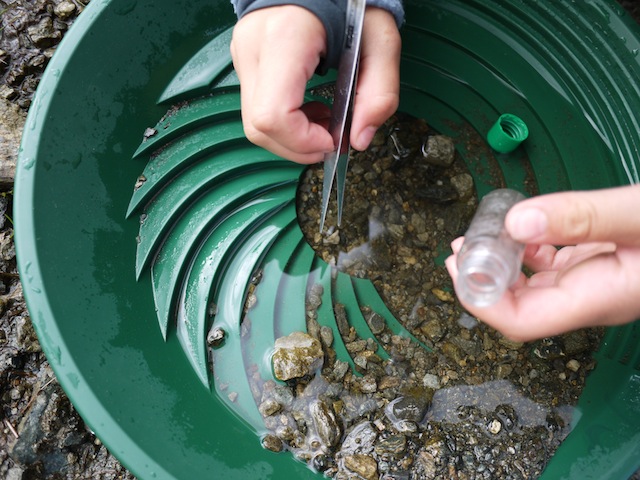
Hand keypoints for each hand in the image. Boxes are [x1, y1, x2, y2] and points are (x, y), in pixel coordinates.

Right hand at [230, 6, 400, 162]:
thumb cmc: (349, 0)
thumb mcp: (381, 40)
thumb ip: (380, 93)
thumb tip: (361, 138)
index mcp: (285, 39)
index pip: (273, 115)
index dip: (302, 141)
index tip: (332, 140)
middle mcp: (255, 48)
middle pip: (259, 127)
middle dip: (298, 146)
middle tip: (332, 139)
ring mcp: (245, 55)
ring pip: (254, 124)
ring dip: (291, 138)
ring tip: (324, 123)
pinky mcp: (245, 61)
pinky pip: (257, 108)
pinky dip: (285, 122)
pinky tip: (310, 110)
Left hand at [445, 185, 639, 341]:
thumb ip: (583, 218)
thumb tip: (516, 224)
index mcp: (600, 297)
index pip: (522, 320)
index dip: (483, 301)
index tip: (461, 268)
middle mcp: (593, 297)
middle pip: (520, 306)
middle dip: (482, 280)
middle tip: (460, 250)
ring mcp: (595, 282)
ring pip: (533, 286)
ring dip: (501, 264)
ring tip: (478, 238)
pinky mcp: (599, 264)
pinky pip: (551, 267)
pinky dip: (528, 250)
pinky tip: (519, 232)